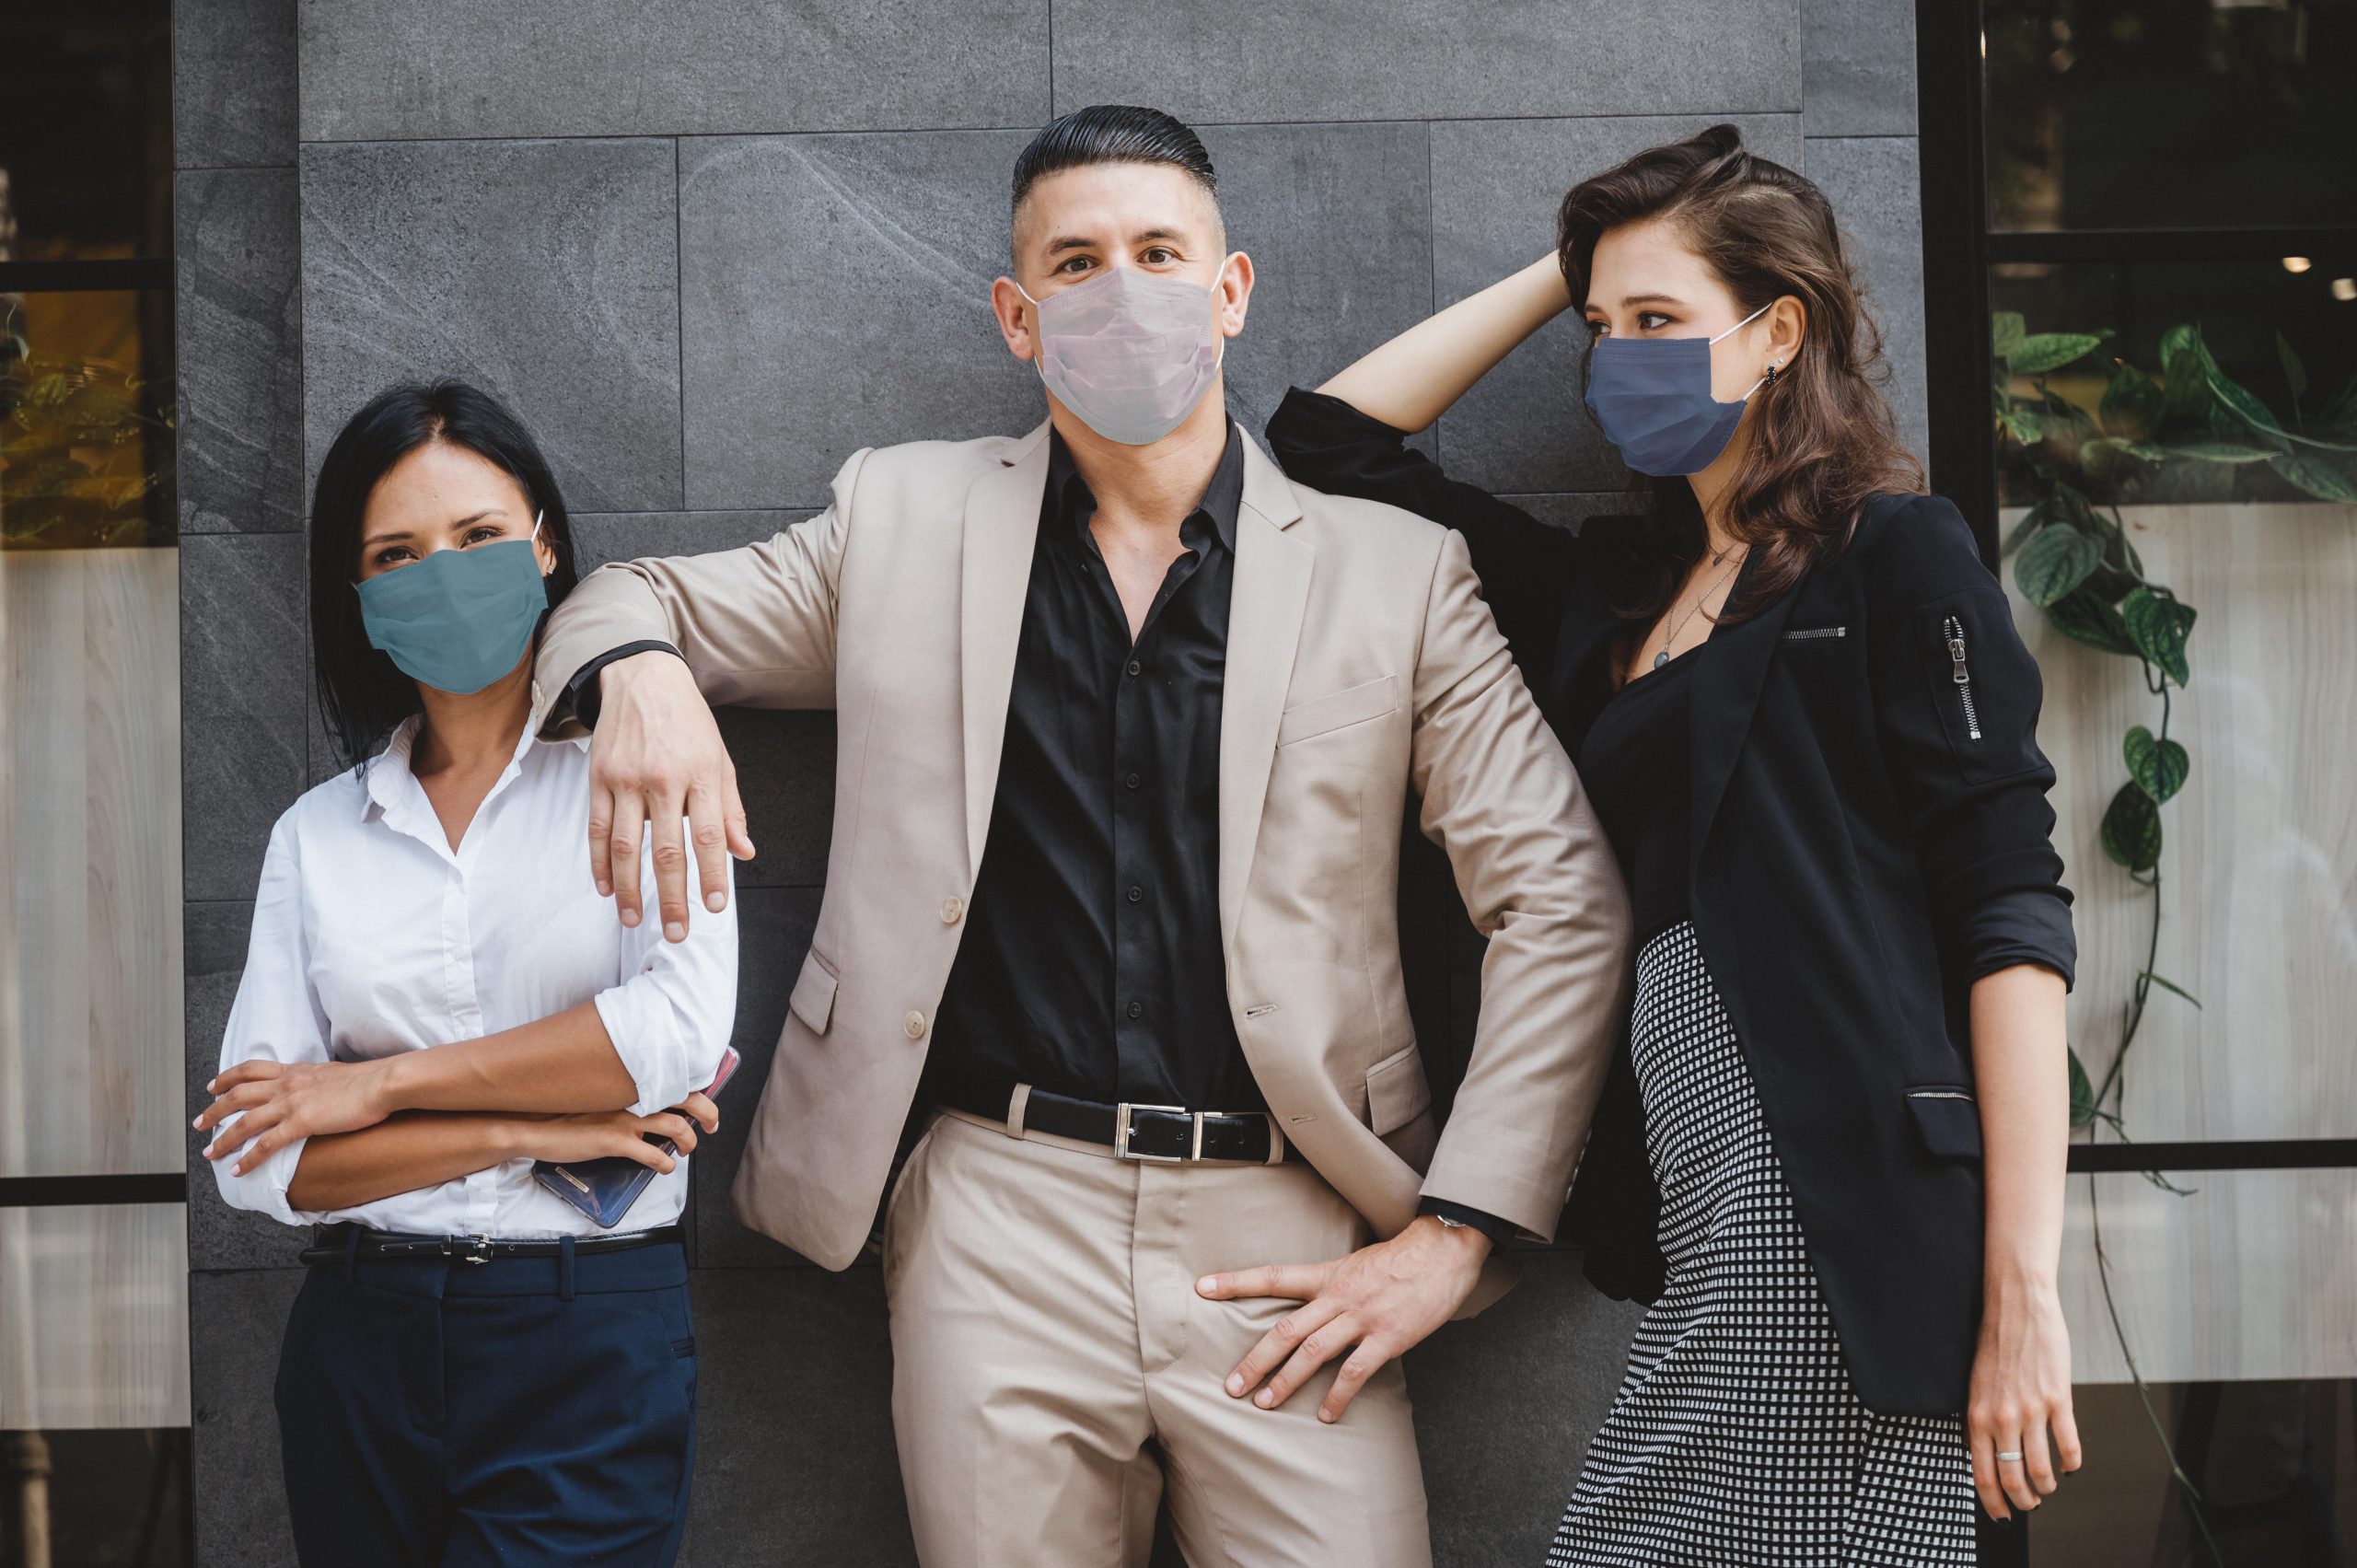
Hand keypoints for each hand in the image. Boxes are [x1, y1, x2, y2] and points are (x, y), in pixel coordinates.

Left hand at [197, 1058, 396, 1175]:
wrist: (384, 1082)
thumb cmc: (371, 1079)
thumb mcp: (337, 1073)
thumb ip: (320, 1079)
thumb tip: (320, 1086)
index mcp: (297, 1070)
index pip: (253, 1069)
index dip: (228, 1077)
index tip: (214, 1085)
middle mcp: (288, 1084)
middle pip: (238, 1094)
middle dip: (214, 1109)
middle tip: (199, 1122)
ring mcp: (292, 1103)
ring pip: (244, 1121)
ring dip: (223, 1138)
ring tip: (209, 1152)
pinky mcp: (301, 1123)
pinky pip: (266, 1144)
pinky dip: (249, 1158)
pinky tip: (239, 1170)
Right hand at [518, 1091, 719, 1171]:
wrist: (534, 1126)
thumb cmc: (563, 1113)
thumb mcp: (597, 1097)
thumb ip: (621, 1099)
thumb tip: (643, 1109)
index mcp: (628, 1085)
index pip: (673, 1079)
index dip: (695, 1090)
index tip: (704, 1101)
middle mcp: (632, 1098)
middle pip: (687, 1098)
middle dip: (707, 1112)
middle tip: (711, 1125)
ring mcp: (625, 1120)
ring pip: (677, 1127)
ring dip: (689, 1142)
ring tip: (684, 1150)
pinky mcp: (616, 1142)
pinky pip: (654, 1156)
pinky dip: (666, 1165)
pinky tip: (665, 1168)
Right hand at [588, 651, 753, 940]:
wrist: (643, 678)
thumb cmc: (688, 722)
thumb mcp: (721, 759)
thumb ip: (730, 810)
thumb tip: (744, 853)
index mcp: (701, 775)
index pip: (707, 836)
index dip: (711, 875)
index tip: (712, 907)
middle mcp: (662, 779)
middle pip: (665, 850)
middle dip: (671, 897)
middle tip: (677, 933)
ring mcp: (626, 779)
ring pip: (624, 845)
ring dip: (630, 889)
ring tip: (634, 920)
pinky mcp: (598, 778)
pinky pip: (595, 828)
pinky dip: (599, 863)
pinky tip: (607, 888)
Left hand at [1197, 1214, 1490, 1422]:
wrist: (1444, 1249)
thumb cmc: (1403, 1258)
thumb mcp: (1357, 1263)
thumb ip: (1332, 1287)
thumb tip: (1311, 1311)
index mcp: (1327, 1275)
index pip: (1272, 1276)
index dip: (1235, 1282)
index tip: (1202, 1287)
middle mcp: (1338, 1296)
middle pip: (1285, 1329)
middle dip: (1255, 1359)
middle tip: (1230, 1386)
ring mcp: (1362, 1317)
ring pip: (1312, 1352)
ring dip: (1285, 1381)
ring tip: (1264, 1403)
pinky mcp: (1388, 1337)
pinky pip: (1355, 1371)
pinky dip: (1338, 1395)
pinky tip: (1326, 1414)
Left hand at [1967, 1275, 2081, 1519]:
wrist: (2017, 1308)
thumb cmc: (1995, 1344)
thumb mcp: (1975, 1385)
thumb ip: (1981, 1419)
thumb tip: (1987, 1454)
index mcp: (1976, 1415)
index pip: (1981, 1473)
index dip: (1992, 1501)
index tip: (2000, 1515)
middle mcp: (2002, 1418)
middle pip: (2012, 1478)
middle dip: (2023, 1500)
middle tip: (2030, 1504)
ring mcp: (2031, 1410)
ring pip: (2041, 1468)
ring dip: (2046, 1486)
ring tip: (2048, 1487)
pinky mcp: (2059, 1400)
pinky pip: (2068, 1445)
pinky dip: (2070, 1463)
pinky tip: (2068, 1466)